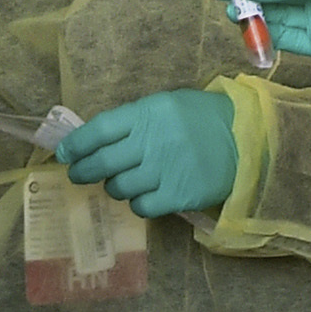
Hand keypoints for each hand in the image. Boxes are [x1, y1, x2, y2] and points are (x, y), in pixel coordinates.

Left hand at [56, 87, 240, 218]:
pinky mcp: (177, 196)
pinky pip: (141, 206)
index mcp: (147, 114)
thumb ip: (133, 120)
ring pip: (118, 187)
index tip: (63, 153)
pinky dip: (136, 203)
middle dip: (83, 170)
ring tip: (118, 182)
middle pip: (102, 162)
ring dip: (112, 187)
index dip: (75, 144)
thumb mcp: (167, 105)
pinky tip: (142, 195)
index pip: (98, 130)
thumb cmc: (202, 118)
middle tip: (77, 174)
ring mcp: (164, 171)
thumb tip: (94, 139)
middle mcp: (152, 142)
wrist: (247, 140)